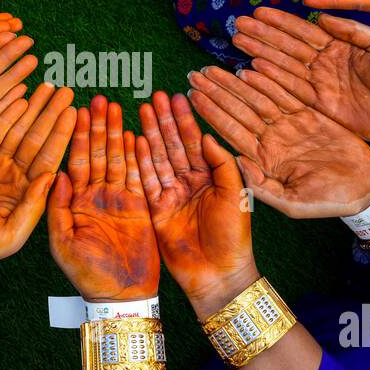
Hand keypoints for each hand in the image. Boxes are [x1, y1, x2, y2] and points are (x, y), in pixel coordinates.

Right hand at [0, 82, 76, 274]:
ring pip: (15, 130)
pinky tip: (16, 97)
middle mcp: (14, 175)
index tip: (75, 112)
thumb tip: (52, 176)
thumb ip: (33, 206)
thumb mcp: (11, 234)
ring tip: (45, 86)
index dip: (62, 135)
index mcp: (28, 193)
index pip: (49, 158)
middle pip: (36, 138)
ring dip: (30, 108)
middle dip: (50, 114)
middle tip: (65, 90)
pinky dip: (2, 114)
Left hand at [47, 96, 159, 301]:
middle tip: (98, 98)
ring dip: (116, 133)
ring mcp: (117, 199)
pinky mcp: (139, 206)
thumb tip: (55, 174)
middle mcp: (94, 196)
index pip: (73, 161)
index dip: (75, 135)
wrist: (121, 297)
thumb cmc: (86, 275)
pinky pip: (138, 175)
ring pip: (117, 158)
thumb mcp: (62, 243)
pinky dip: (137, 155)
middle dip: (97, 126)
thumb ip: (57, 208)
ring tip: (117, 107)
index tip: (74, 109)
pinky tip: (136, 134)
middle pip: (96, 153)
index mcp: (73, 202)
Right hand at [135, 91, 257, 316]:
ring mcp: (171, 195)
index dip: (185, 120)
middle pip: (173, 145)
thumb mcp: (236, 194)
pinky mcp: (155, 210)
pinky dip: (139, 161)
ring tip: (140, 109)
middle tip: (154, 96)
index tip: (177, 96)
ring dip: (149, 134)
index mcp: (210, 177)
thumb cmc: (233, 235)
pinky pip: (146, 181)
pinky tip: (134, 140)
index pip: (194, 142)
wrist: (218, 273)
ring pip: (157, 158)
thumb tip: (206, 135)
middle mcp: (189, 182)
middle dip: (164, 121)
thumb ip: (222, 164)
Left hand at [187, 66, 369, 217]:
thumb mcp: (291, 203)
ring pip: (257, 97)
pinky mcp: (311, 114)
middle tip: (194, 74)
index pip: (230, 132)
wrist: (365, 189)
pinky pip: (287, 93)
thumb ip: (261, 186)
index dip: (211, 113)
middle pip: (238, 110)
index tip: (191, 96)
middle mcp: (272, 139)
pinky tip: (250, 67)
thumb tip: (235, 162)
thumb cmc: (328, 202)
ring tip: (213, 67)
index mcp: (263, 159)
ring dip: (235, 82)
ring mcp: (290, 125)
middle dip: (216, 92)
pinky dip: (270, 80)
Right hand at [231, 8, 369, 147]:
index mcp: (341, 45)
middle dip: (263, 35)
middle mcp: (326, 62)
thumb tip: (322, 17)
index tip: (259, 12)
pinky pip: (290, 89)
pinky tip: (252, 70)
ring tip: (238, 41)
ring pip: (284, 65)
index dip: (281, 22)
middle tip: (238, 24)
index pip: (305, 30)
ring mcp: (320, 83)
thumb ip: (355, 31)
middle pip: (287, 46)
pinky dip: (271, 80)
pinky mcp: (319, 104)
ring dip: (260, 53)